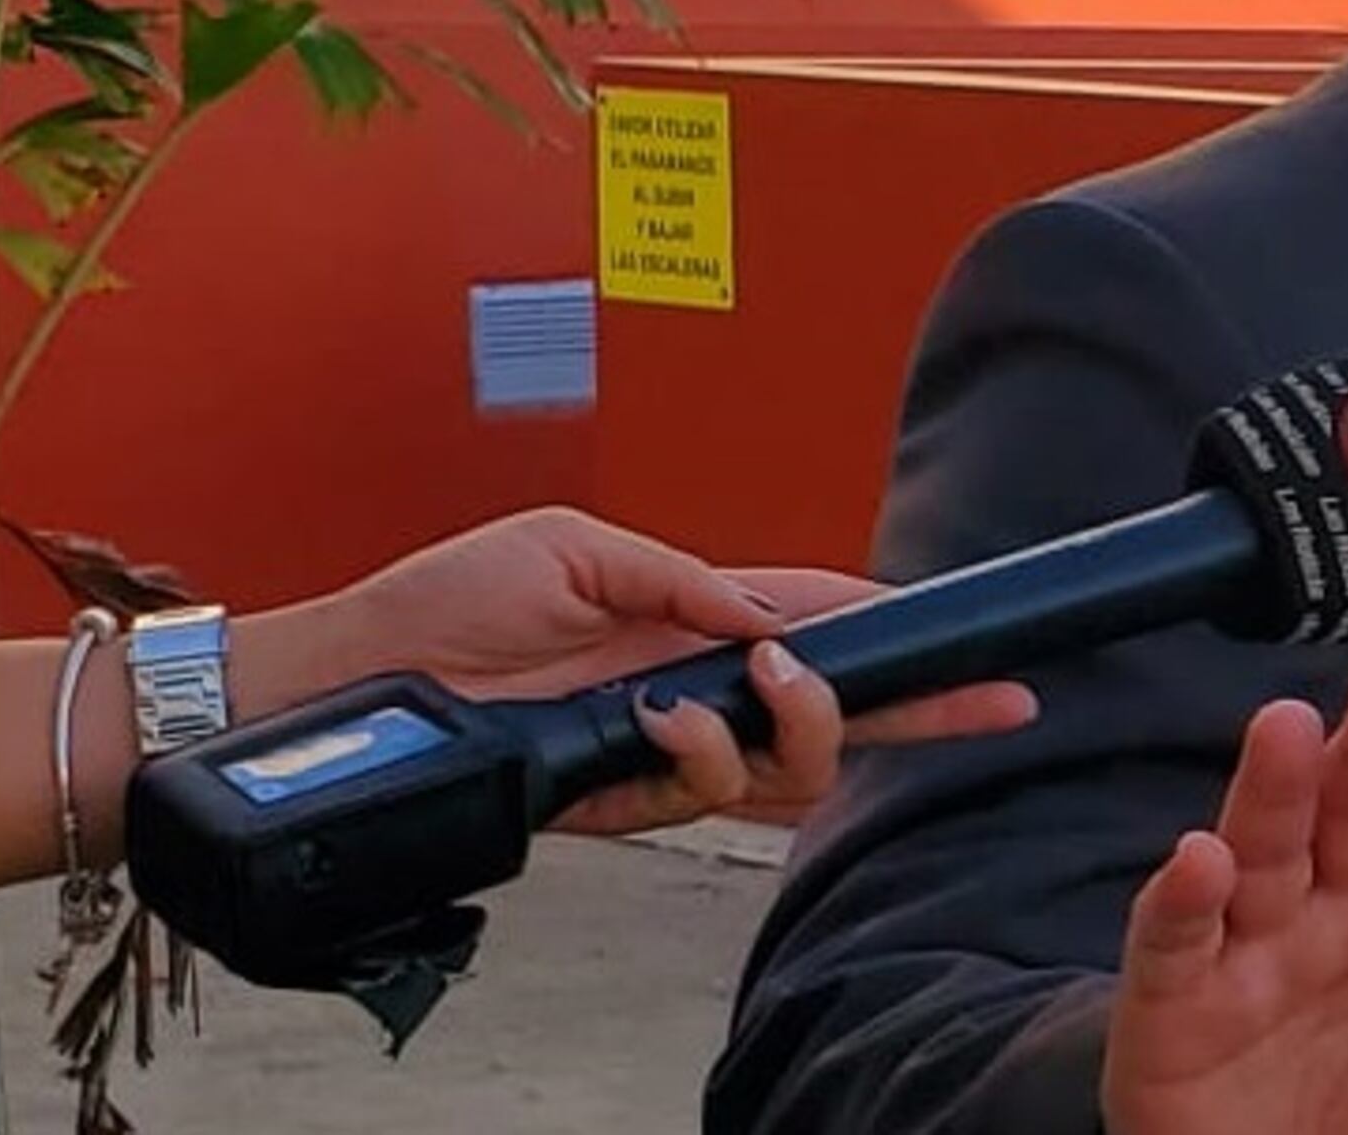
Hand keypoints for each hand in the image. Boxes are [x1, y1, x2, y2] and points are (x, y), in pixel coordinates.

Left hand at [261, 506, 1037, 835]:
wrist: (363, 673)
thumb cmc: (450, 603)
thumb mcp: (577, 549)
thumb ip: (682, 580)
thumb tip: (766, 615)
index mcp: (695, 616)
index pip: (825, 625)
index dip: (904, 640)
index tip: (983, 653)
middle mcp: (696, 689)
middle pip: (837, 716)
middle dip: (914, 712)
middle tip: (950, 695)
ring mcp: (664, 750)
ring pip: (787, 772)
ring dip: (796, 728)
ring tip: (766, 682)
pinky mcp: (619, 797)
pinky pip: (701, 798)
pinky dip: (698, 758)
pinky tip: (664, 720)